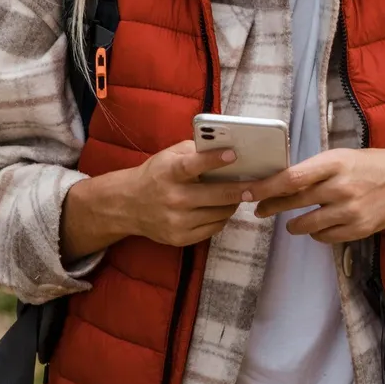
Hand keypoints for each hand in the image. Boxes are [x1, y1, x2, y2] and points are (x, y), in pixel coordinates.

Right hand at [61, 139, 243, 258]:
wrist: (126, 205)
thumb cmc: (155, 175)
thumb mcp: (168, 156)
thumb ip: (194, 150)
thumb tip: (225, 145)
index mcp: (169, 173)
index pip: (193, 166)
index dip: (214, 160)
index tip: (234, 155)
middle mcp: (173, 198)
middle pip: (217, 195)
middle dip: (242, 190)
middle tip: (257, 185)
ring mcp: (176, 221)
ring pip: (220, 213)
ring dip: (232, 203)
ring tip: (236, 195)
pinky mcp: (180, 238)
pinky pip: (214, 228)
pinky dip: (221, 218)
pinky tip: (220, 208)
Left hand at [247, 147, 384, 243]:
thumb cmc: (367, 165)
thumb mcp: (340, 157)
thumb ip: (313, 170)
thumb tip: (278, 184)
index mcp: (335, 163)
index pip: (292, 178)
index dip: (266, 187)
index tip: (248, 192)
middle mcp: (341, 187)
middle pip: (295, 201)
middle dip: (271, 206)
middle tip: (260, 209)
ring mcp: (351, 211)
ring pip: (307, 224)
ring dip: (293, 224)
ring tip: (291, 221)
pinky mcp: (359, 229)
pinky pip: (325, 237)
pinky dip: (316, 233)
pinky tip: (318, 226)